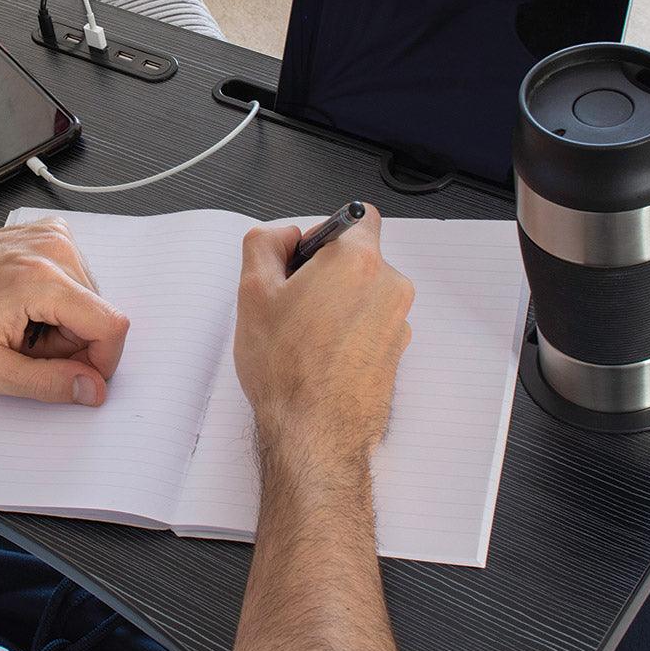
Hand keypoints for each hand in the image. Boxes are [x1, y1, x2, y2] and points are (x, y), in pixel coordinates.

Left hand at [0, 217, 128, 403]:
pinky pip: (79, 280)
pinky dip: (59, 301)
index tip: (73, 375)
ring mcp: (56, 238)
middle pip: (100, 315)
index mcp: (42, 281)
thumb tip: (92, 389)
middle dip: (72, 344)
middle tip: (28, 347)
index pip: (111, 326)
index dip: (101, 361)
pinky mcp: (54, 235)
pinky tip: (27, 303)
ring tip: (24, 324)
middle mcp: (55, 251)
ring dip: (64, 324)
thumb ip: (45, 383)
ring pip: (91, 300)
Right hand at [233, 205, 413, 475]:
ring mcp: (396, 322)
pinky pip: (370, 323)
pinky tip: (319, 355)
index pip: (356, 216)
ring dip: (337, 302)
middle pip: (358, 256)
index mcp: (357, 261)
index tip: (302, 255)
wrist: (314, 434)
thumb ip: (264, 244)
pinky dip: (349, 330)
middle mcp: (387, 287)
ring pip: (363, 292)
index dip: (323, 231)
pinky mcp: (396, 351)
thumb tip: (280, 235)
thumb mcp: (252, 292)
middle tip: (292, 300)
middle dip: (325, 270)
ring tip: (303, 334)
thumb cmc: (287, 372)